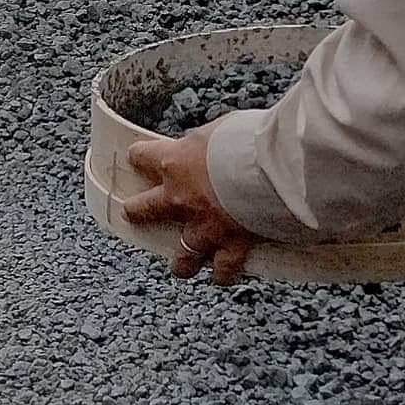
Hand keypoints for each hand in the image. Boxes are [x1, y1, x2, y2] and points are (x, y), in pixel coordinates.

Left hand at [119, 123, 256, 286]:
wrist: (272, 168)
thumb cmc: (249, 141)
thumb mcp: (221, 128)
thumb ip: (209, 143)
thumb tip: (214, 145)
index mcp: (176, 163)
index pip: (143, 156)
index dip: (140, 156)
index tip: (137, 157)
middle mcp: (182, 198)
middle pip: (145, 209)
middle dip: (137, 212)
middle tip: (132, 214)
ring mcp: (204, 226)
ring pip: (183, 253)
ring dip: (182, 261)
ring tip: (180, 266)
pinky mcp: (231, 244)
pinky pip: (222, 267)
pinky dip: (222, 273)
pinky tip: (221, 275)